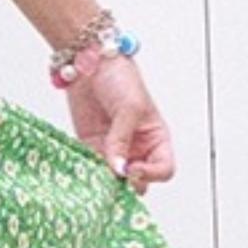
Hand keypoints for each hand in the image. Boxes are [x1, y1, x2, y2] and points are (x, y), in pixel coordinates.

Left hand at [63, 52, 173, 195]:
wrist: (89, 63)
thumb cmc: (119, 77)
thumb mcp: (129, 108)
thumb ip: (122, 140)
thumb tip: (118, 169)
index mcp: (156, 138)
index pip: (164, 170)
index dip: (151, 175)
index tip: (133, 169)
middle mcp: (137, 148)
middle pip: (138, 181)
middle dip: (127, 185)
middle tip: (113, 179)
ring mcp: (113, 150)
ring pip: (113, 180)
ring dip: (105, 182)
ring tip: (96, 178)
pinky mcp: (91, 147)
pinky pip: (92, 169)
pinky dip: (88, 174)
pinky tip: (83, 172)